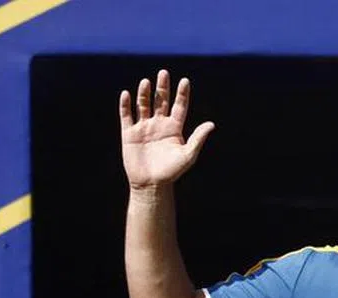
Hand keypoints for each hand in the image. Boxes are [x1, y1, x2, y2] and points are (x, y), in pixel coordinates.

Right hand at [119, 69, 214, 190]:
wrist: (151, 184)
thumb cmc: (172, 172)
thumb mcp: (188, 155)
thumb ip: (198, 139)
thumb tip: (211, 124)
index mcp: (174, 128)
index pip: (179, 106)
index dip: (182, 94)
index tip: (184, 80)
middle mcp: (159, 124)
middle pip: (161, 100)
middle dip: (162, 87)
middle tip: (163, 72)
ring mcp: (144, 127)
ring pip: (143, 105)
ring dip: (144, 93)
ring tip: (146, 81)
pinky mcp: (129, 133)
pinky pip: (126, 116)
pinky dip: (126, 105)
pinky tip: (127, 94)